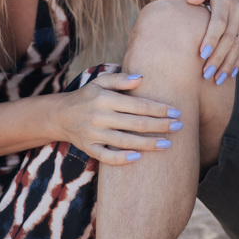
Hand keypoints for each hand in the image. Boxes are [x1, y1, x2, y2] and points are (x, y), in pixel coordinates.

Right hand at [56, 73, 183, 165]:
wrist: (60, 115)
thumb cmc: (87, 96)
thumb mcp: (99, 81)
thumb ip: (120, 79)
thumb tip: (141, 78)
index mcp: (104, 98)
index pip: (137, 105)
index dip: (158, 109)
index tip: (175, 112)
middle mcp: (99, 117)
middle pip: (135, 124)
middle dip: (159, 126)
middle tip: (178, 127)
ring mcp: (93, 134)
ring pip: (125, 141)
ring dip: (148, 144)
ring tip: (167, 144)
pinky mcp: (89, 148)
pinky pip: (106, 157)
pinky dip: (122, 159)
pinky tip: (138, 158)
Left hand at [186, 0, 238, 85]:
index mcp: (226, 1)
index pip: (219, 23)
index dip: (211, 39)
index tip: (201, 55)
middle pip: (229, 39)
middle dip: (218, 58)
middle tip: (206, 75)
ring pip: (238, 46)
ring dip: (228, 64)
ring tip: (217, 80)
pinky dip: (238, 61)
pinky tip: (230, 74)